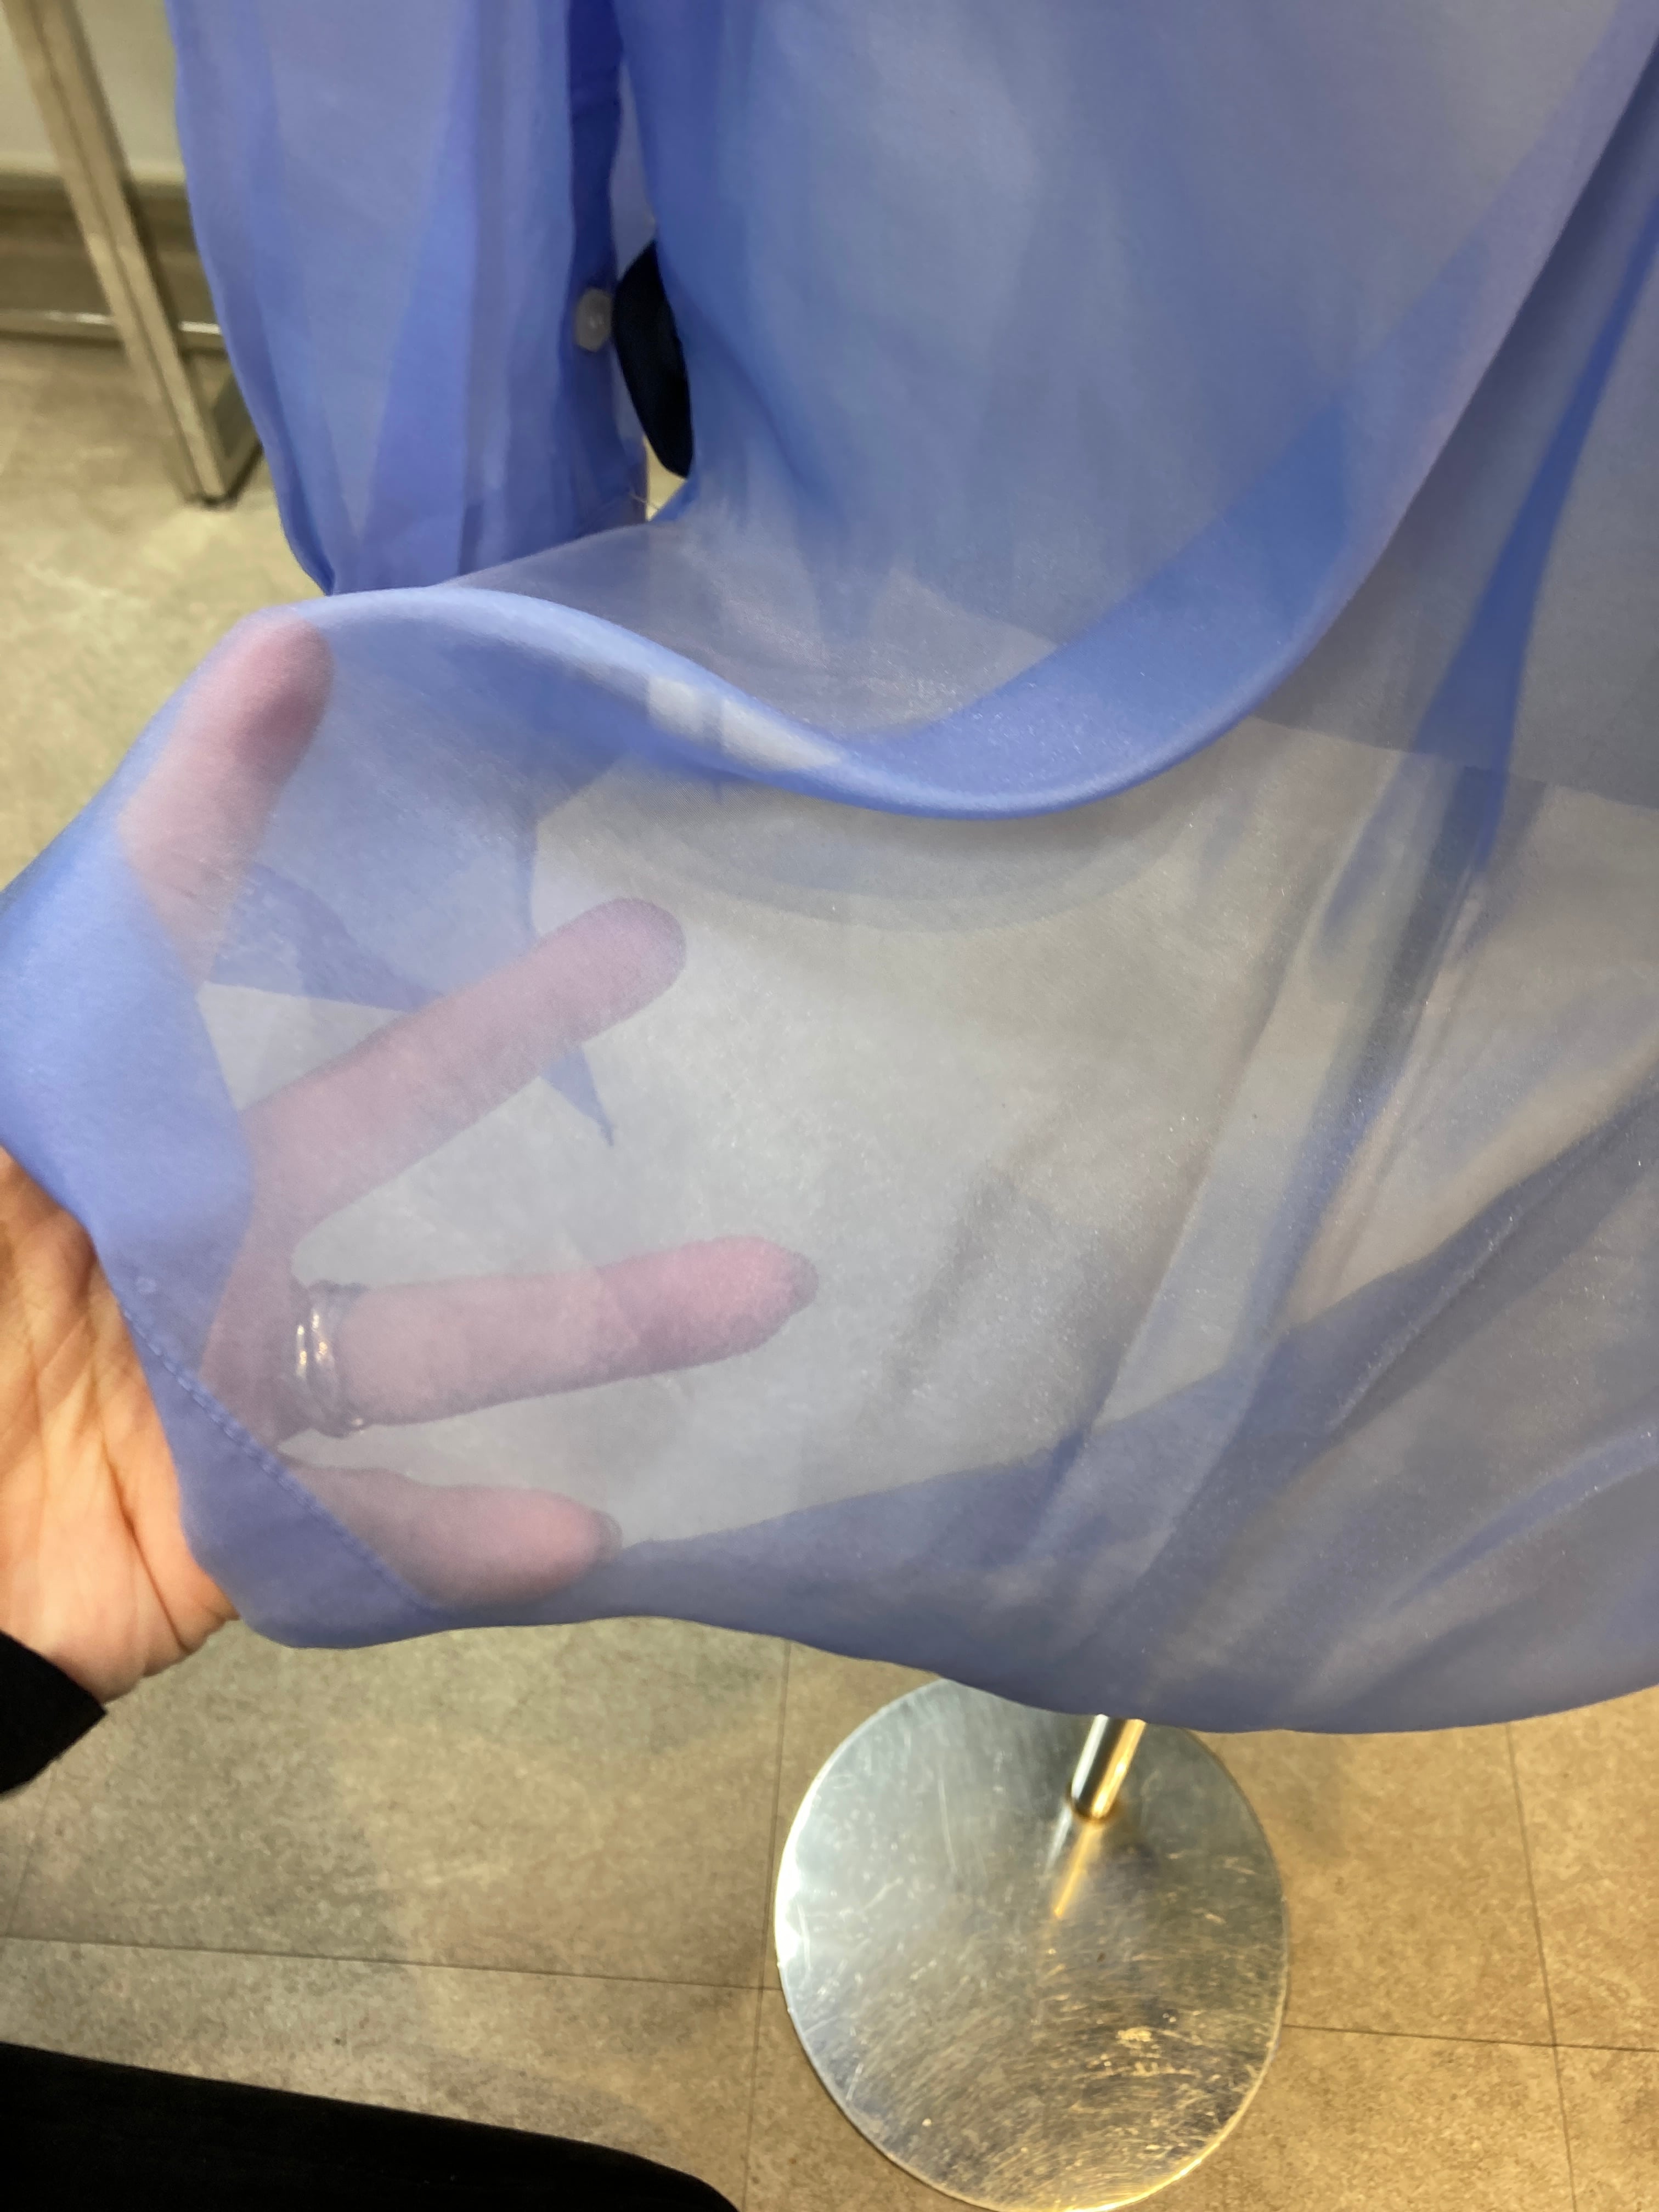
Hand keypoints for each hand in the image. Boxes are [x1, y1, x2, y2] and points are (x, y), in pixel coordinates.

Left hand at [0, 618, 814, 1698]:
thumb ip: (7, 1032)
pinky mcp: (244, 1520)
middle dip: (511, 1029)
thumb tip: (58, 903)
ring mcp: (225, 1372)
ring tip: (767, 1284)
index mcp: (81, 1129)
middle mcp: (178, 1224)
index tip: (296, 661)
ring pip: (429, 1337)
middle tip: (649, 944)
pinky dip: (465, 1539)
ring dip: (600, 1318)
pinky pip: (372, 1533)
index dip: (217, 801)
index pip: (155, 945)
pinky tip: (581, 1530)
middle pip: (371, 1112)